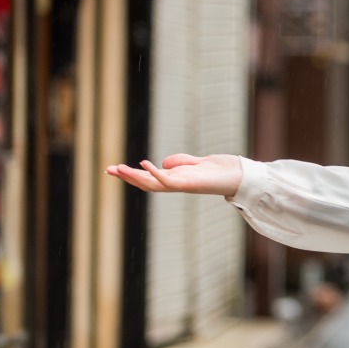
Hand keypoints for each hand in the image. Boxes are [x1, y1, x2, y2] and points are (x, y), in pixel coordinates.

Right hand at [106, 153, 242, 196]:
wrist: (240, 176)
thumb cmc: (222, 170)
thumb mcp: (197, 162)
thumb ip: (180, 162)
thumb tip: (163, 163)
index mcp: (176, 179)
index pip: (149, 178)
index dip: (132, 174)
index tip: (114, 168)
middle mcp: (176, 184)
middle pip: (146, 183)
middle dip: (127, 177)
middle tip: (108, 170)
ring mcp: (182, 185)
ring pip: (152, 184)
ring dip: (134, 177)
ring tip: (117, 169)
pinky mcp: (190, 183)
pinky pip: (168, 180)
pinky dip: (155, 172)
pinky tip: (143, 163)